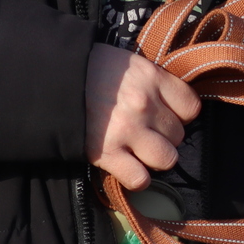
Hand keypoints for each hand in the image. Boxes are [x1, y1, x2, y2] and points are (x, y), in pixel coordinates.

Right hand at [85, 43, 199, 189]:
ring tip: (139, 150)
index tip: (166, 114)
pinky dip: (136, 177)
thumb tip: (176, 106)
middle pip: (178, 136)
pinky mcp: (107, 154)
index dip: (180, 114)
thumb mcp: (129, 64)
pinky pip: (140, 179)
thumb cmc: (93, 70)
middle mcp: (144, 105)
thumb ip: (155, 82)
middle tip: (146, 131)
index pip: (191, 108)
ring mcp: (126, 131)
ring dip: (155, 158)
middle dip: (164, 136)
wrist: (52, 81)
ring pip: (167, 159)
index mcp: (151, 78)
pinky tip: (128, 166)